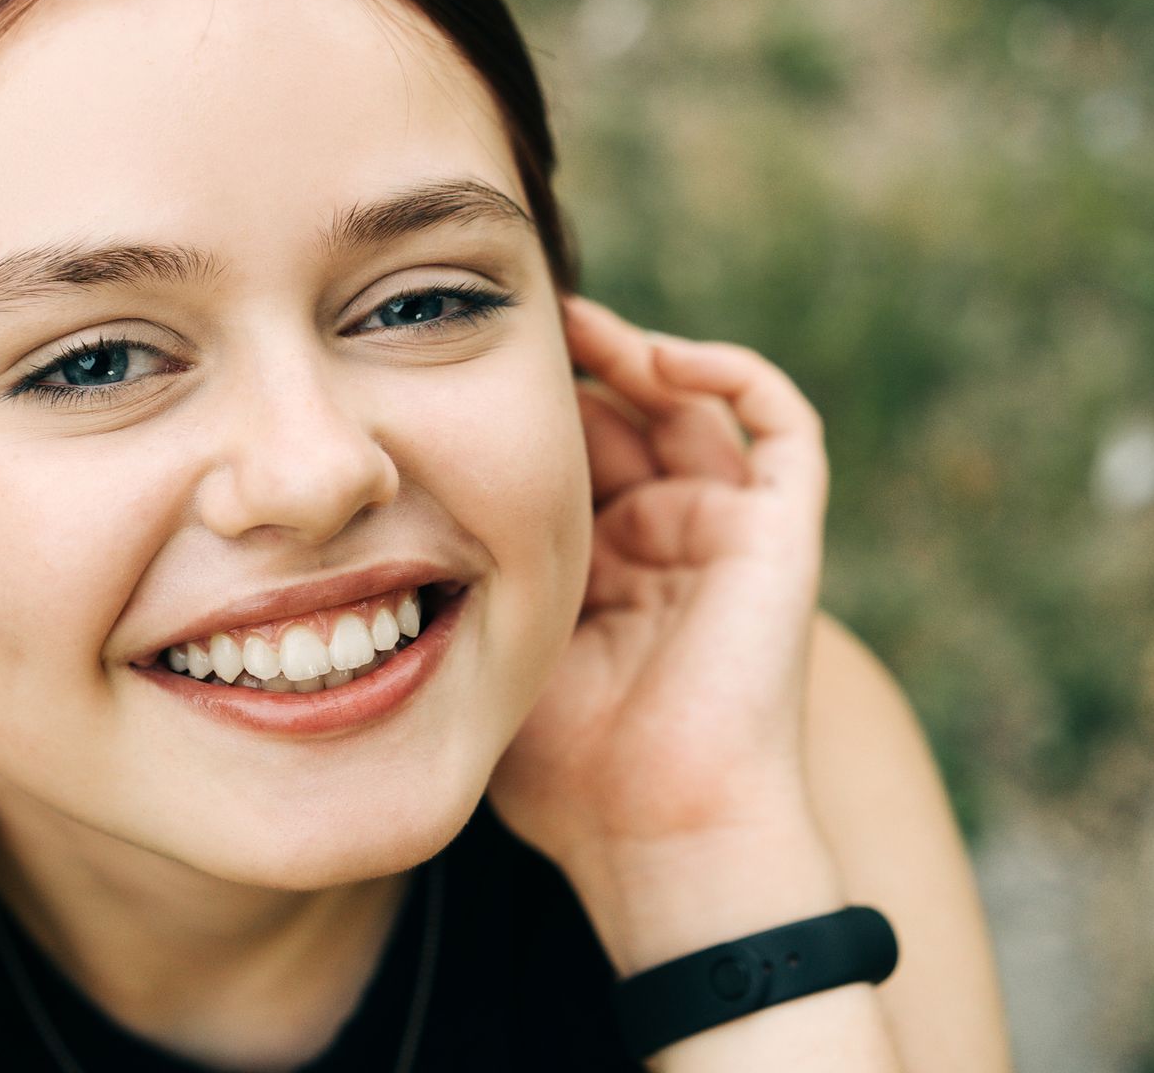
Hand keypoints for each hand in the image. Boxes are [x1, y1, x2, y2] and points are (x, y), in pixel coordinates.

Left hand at [488, 294, 830, 870]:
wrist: (660, 831)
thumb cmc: (568, 771)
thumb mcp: (493, 656)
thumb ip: (461, 593)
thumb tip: (372, 545)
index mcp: (600, 574)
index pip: (565, 459)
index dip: (521, 410)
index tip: (452, 371)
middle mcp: (666, 544)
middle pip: (623, 420)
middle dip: (570, 370)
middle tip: (509, 326)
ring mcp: (725, 533)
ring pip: (691, 407)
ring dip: (637, 354)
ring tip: (573, 323)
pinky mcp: (781, 532)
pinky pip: (778, 422)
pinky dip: (726, 372)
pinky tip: (655, 356)